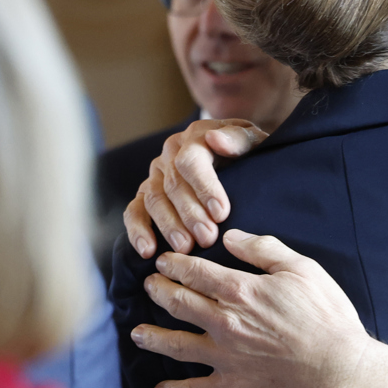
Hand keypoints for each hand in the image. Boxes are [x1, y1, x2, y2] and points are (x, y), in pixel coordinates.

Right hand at [123, 119, 266, 256]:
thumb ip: (238, 138)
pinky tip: (148, 250)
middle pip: (173, 184)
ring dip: (169, 226)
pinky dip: (137, 231)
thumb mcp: (253, 140)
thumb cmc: (247, 153)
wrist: (239, 157)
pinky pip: (134, 211)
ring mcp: (156, 174)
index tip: (221, 213)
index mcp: (195, 136)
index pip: (191, 160)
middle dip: (190, 214)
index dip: (204, 187)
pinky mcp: (146, 194)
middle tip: (207, 238)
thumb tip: (215, 139)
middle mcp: (171, 153)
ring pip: (154, 200)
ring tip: (185, 248)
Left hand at [130, 230, 387, 387]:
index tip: (163, 261)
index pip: (195, 272)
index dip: (175, 264)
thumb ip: (263, 250)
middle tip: (148, 286)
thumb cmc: (327, 317)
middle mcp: (225, 323)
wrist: (340, 370)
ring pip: (176, 345)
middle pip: (179, 303)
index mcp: (241, 291)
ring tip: (137, 332)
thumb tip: (230, 237)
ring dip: (153, 337)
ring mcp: (225, 358)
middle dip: (159, 291)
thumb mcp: (303, 270)